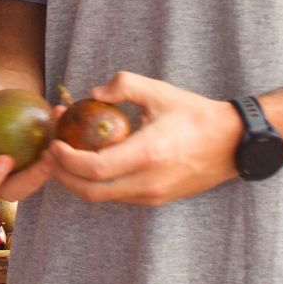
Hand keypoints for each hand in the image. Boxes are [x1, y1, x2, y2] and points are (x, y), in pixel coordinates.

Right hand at [0, 74, 53, 202]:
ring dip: (46, 171)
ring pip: (31, 184)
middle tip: (45, 157)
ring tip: (57, 146)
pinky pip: (45, 166)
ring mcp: (14, 174)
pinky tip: (60, 120)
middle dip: (29, 180)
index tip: (6, 158)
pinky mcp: (32, 165)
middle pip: (9, 191)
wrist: (0, 92)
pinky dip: (57, 151)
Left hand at [47, 71, 241, 205]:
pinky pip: (119, 195)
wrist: (232, 143)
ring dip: (79, 179)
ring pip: (104, 197)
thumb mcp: (158, 91)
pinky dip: (98, 182)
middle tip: (50, 153)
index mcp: (147, 154)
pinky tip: (91, 160)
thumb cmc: (194, 114)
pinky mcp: (157, 199)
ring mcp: (153, 195)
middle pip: (92, 191)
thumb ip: (123, 85)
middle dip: (64, 175)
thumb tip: (94, 93)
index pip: (95, 168)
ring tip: (66, 153)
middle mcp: (148, 182)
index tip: (54, 142)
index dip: (67, 159)